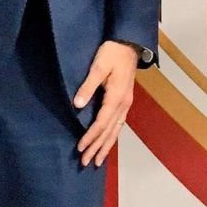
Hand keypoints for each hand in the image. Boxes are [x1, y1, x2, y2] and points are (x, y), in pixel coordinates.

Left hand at [73, 40, 138, 166]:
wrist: (129, 43)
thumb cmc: (112, 52)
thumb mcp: (98, 66)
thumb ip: (88, 86)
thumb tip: (77, 105)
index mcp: (117, 97)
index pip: (101, 123)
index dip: (90, 137)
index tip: (80, 148)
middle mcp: (124, 104)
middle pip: (109, 131)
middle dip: (98, 148)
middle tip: (86, 163)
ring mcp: (127, 103)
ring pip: (116, 130)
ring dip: (106, 146)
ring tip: (98, 160)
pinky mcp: (126, 100)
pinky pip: (119, 123)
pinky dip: (113, 136)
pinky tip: (108, 141)